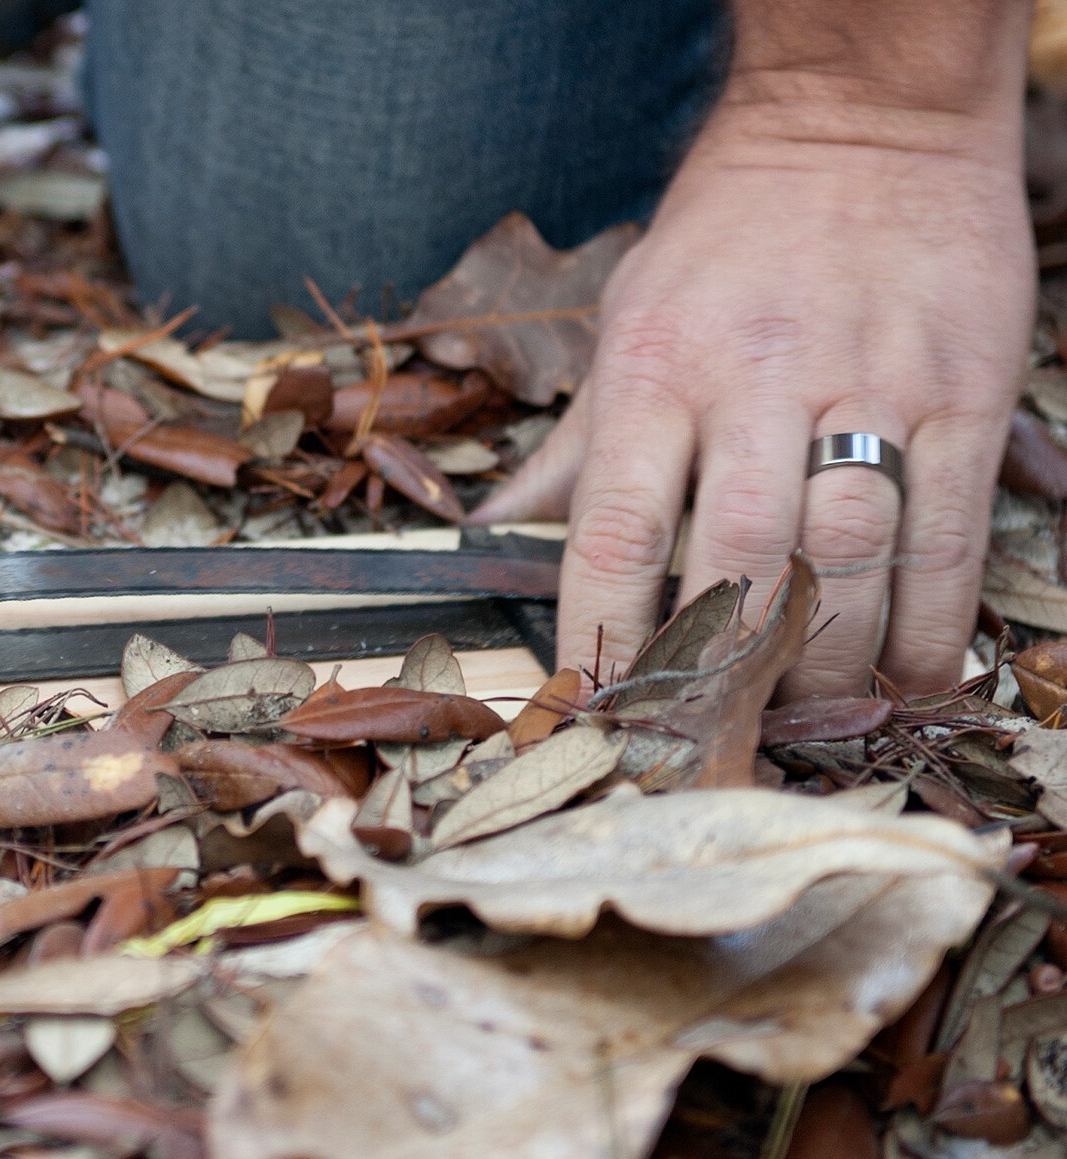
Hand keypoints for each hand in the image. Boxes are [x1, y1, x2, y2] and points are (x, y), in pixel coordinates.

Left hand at [471, 80, 1033, 697]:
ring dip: (828, 665)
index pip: (616, 531)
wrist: (862, 119)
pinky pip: (949, 532)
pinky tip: (913, 680)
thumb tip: (491, 524)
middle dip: (722, 675)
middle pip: (737, 563)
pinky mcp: (964, 388)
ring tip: (807, 721)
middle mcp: (754, 382)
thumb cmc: (725, 235)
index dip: (603, 636)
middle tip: (711, 743)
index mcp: (654, 370)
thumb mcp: (624, 316)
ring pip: (848, 562)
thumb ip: (574, 440)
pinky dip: (934, 622)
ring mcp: (868, 385)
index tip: (596, 710)